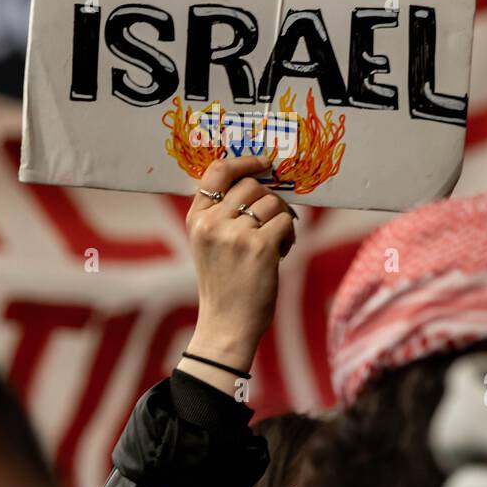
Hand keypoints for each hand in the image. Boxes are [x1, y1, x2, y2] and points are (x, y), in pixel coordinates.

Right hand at [178, 156, 296, 392]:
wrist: (227, 325)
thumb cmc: (224, 284)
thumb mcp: (209, 244)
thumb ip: (223, 213)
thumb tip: (260, 179)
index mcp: (196, 219)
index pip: (217, 171)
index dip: (244, 161)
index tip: (263, 163)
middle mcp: (212, 222)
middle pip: (252, 185)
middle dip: (269, 200)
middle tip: (272, 222)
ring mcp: (235, 234)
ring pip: (273, 202)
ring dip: (282, 219)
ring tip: (276, 243)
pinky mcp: (260, 247)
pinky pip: (286, 221)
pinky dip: (290, 235)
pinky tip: (281, 252)